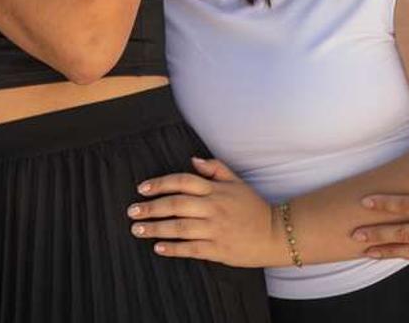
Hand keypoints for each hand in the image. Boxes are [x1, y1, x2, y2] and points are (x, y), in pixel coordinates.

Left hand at [129, 156, 278, 268]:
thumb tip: (192, 159)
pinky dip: (173, 248)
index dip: (160, 184)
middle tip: (131, 211)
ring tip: (137, 229)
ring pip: (180, 227)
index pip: (182, 181)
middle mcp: (213, 208)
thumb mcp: (237, 182)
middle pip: (176, 204)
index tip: (141, 189)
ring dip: (156, 228)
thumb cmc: (254, 208)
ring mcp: (216, 229)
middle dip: (151, 207)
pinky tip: (158, 247)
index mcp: (216, 190)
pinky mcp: (219, 249)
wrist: (277, 234)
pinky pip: (191, 248)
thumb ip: (215, 169)